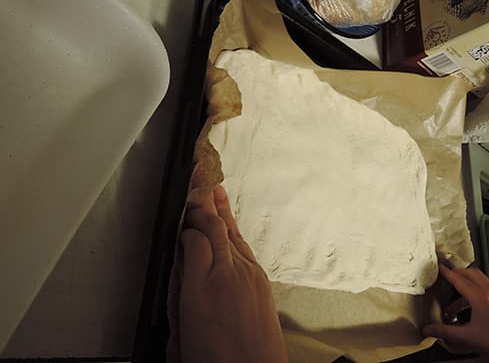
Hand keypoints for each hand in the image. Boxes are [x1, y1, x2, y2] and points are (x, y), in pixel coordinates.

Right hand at [179, 185, 287, 362]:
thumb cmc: (219, 356)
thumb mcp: (187, 315)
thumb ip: (188, 273)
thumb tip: (188, 242)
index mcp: (212, 279)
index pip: (201, 233)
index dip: (192, 215)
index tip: (186, 203)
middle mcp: (236, 272)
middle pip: (221, 228)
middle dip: (210, 205)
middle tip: (204, 184)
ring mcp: (252, 277)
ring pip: (234, 236)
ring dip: (225, 214)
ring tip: (219, 194)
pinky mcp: (261, 285)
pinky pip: (245, 249)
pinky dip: (236, 234)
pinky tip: (232, 232)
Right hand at [423, 264, 488, 361]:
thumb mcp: (468, 338)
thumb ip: (445, 332)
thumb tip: (429, 329)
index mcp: (480, 298)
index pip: (459, 280)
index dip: (447, 273)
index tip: (440, 268)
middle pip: (472, 274)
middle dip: (458, 273)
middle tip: (448, 276)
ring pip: (481, 282)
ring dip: (468, 285)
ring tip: (457, 298)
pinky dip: (478, 293)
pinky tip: (474, 308)